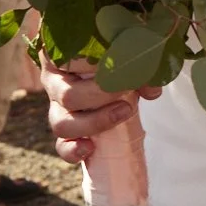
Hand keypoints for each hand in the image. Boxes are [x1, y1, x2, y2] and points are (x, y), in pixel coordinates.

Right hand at [42, 54, 162, 164]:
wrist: (119, 79)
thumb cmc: (118, 59)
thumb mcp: (128, 55)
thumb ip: (140, 66)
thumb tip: (152, 92)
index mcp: (61, 55)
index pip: (66, 59)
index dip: (92, 65)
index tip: (119, 65)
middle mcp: (54, 80)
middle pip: (66, 95)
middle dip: (101, 96)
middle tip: (127, 90)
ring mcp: (56, 107)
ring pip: (61, 123)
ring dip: (95, 122)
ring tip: (124, 111)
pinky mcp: (65, 131)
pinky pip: (61, 146)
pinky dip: (73, 150)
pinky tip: (90, 147)